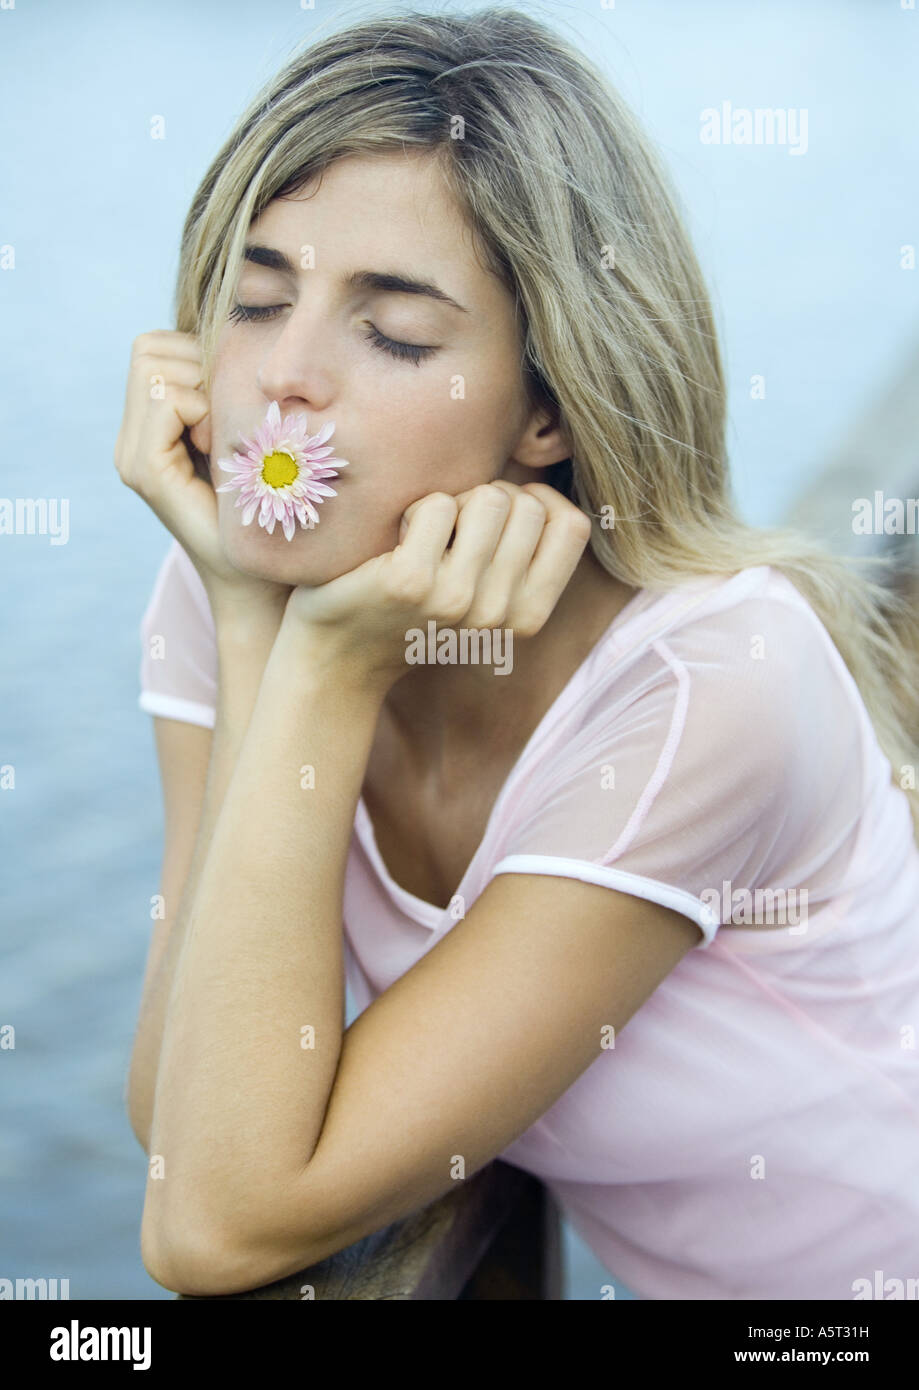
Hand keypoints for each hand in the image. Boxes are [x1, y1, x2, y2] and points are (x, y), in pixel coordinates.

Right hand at [114, 330, 292, 617]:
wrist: (262, 581)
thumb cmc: (272, 511)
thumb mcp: (251, 437)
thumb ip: (230, 392)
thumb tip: (247, 330)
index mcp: (151, 428)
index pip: (156, 345)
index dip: (199, 357)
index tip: (231, 410)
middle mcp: (131, 439)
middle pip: (148, 348)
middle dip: (197, 367)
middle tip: (227, 422)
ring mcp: (132, 455)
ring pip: (154, 366)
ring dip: (200, 389)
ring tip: (223, 439)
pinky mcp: (143, 469)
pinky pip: (167, 398)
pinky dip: (200, 410)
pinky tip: (219, 450)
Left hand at [285, 480, 592, 686]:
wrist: (341, 657)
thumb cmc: (413, 610)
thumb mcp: (483, 596)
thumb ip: (520, 553)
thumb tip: (544, 483)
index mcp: (527, 618)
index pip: (572, 527)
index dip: (538, 503)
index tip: (498, 519)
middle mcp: (499, 613)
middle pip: (527, 504)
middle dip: (488, 499)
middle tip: (451, 534)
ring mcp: (456, 599)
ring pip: (489, 497)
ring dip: (453, 502)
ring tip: (426, 538)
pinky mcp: (411, 581)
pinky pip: (438, 504)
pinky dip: (415, 510)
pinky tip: (396, 544)